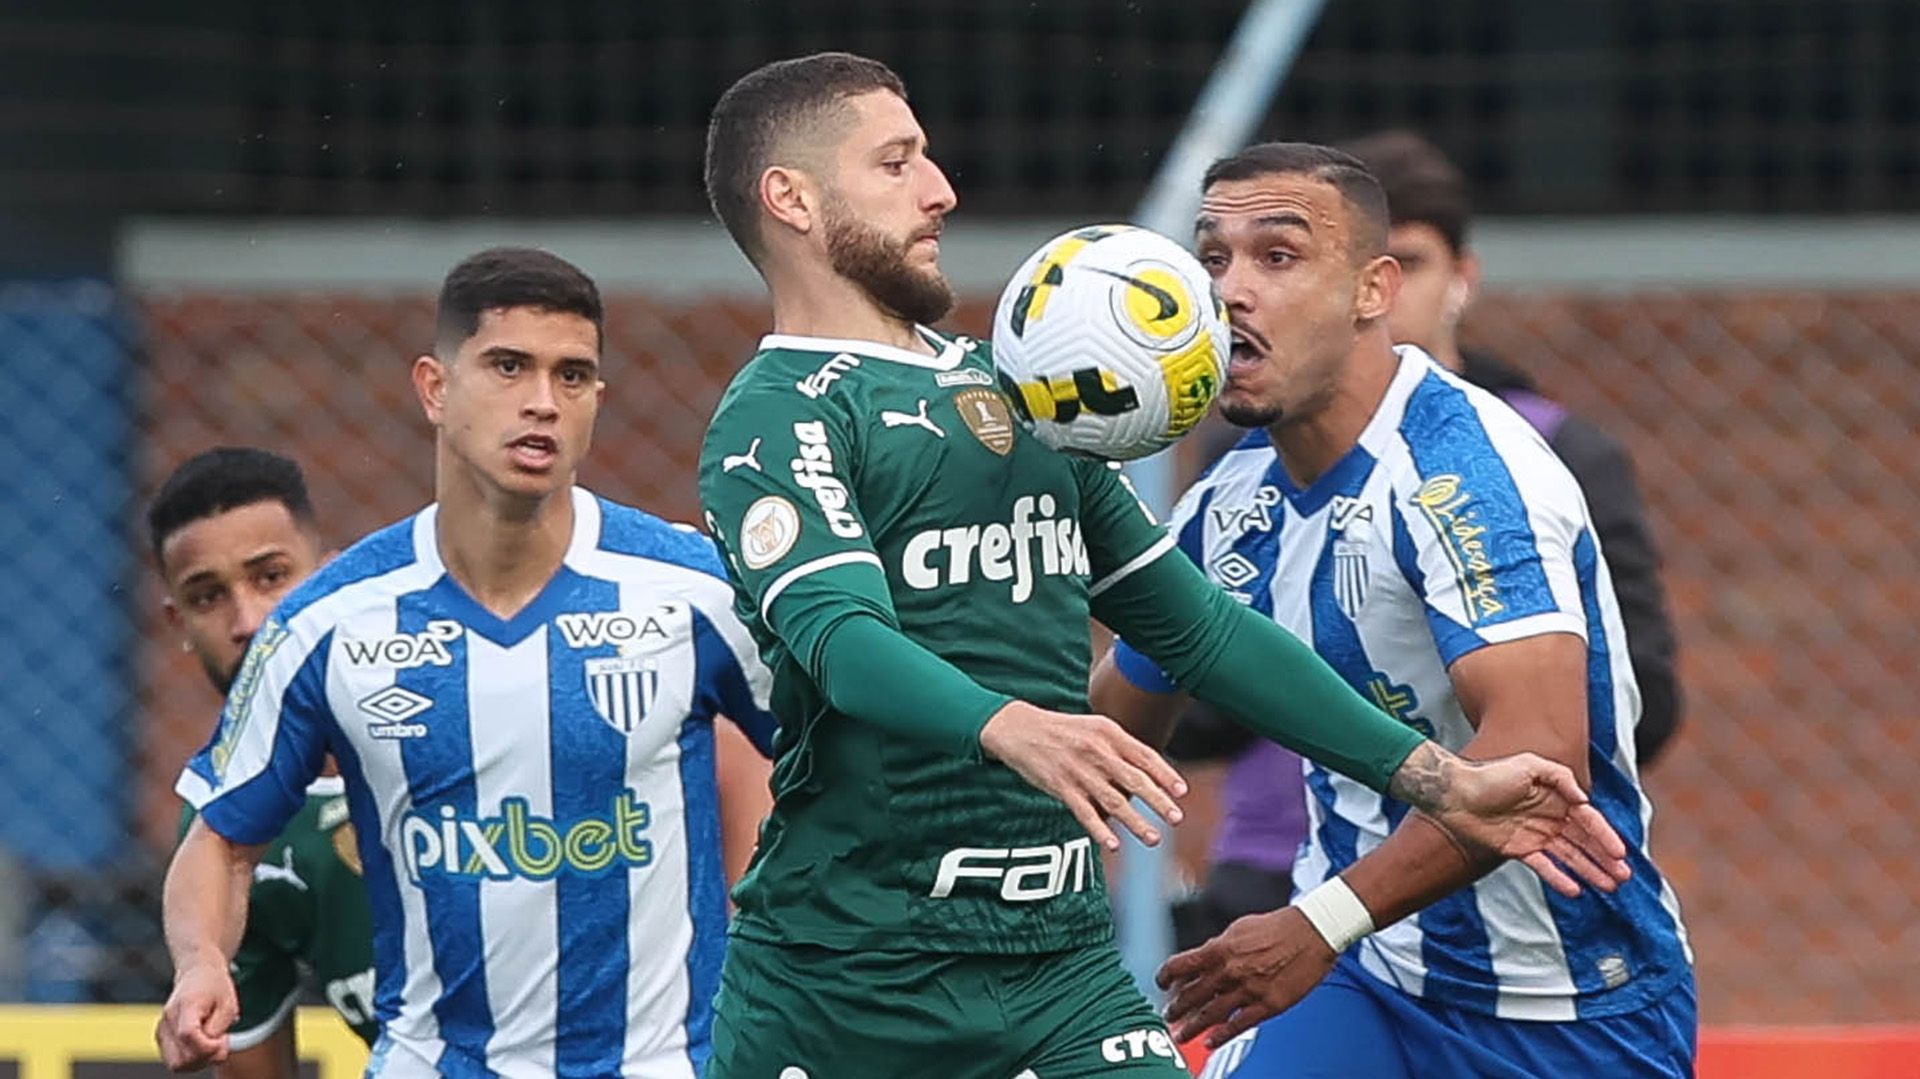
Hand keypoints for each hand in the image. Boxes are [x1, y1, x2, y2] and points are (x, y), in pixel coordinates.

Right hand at [155, 959, 237, 1071]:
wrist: (197, 973)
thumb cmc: (215, 987)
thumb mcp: (228, 1004)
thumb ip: (218, 1029)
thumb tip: (210, 1053)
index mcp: (186, 1005)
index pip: (188, 1034)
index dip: (208, 1046)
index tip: (224, 1039)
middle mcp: (168, 1020)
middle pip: (180, 1058)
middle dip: (206, 1058)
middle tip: (221, 1041)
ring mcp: (162, 1031)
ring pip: (176, 1065)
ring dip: (199, 1062)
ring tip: (213, 1043)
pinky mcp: (162, 1038)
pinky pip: (176, 1061)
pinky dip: (192, 1060)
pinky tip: (204, 1045)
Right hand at [979, 701, 1186, 850]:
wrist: (1019, 728)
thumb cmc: (1063, 730)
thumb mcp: (1095, 727)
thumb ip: (1121, 746)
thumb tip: (1150, 771)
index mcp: (1109, 733)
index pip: (1145, 755)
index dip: (1166, 774)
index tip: (1182, 792)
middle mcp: (1097, 751)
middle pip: (1134, 779)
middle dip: (1158, 801)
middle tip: (1176, 818)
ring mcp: (1079, 771)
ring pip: (1113, 801)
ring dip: (1135, 822)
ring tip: (1153, 838)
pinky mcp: (1061, 787)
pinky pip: (1084, 812)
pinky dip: (1099, 830)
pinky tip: (1113, 844)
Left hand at [1156, 908, 1335, 1047]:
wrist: (1312, 933)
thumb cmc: (1276, 928)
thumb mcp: (1239, 929)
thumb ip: (1217, 947)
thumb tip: (1199, 962)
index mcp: (1220, 948)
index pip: (1181, 966)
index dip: (1165, 977)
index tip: (1160, 984)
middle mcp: (1230, 971)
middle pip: (1192, 995)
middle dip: (1176, 1008)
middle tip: (1167, 1016)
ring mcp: (1248, 990)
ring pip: (1211, 1015)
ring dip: (1192, 1028)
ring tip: (1180, 1036)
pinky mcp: (1268, 1005)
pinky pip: (1238, 1025)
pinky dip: (1221, 1036)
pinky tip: (1210, 1043)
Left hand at [1400, 745, 1630, 896]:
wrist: (1455, 794)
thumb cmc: (1490, 776)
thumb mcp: (1529, 766)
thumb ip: (1560, 778)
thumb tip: (1583, 799)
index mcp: (1557, 797)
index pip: (1588, 820)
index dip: (1605, 836)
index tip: (1620, 854)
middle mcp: (1550, 817)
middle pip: (1584, 842)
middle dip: (1605, 859)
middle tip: (1623, 877)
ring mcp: (1536, 835)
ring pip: (1570, 857)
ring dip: (1590, 871)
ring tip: (1610, 887)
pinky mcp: (1519, 850)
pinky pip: (1544, 867)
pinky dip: (1560, 878)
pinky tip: (1575, 890)